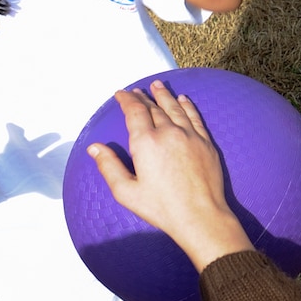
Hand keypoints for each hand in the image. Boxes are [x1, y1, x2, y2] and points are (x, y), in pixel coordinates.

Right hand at [85, 79, 252, 268]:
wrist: (200, 216)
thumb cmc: (161, 207)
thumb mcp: (126, 191)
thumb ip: (109, 166)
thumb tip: (94, 148)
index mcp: (146, 142)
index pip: (135, 112)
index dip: (126, 100)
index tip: (121, 94)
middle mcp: (168, 133)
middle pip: (154, 108)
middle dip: (143, 97)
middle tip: (136, 90)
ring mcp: (190, 136)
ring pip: (174, 109)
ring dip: (164, 96)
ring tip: (157, 85)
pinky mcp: (206, 143)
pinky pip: (194, 118)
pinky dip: (187, 106)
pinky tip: (183, 100)